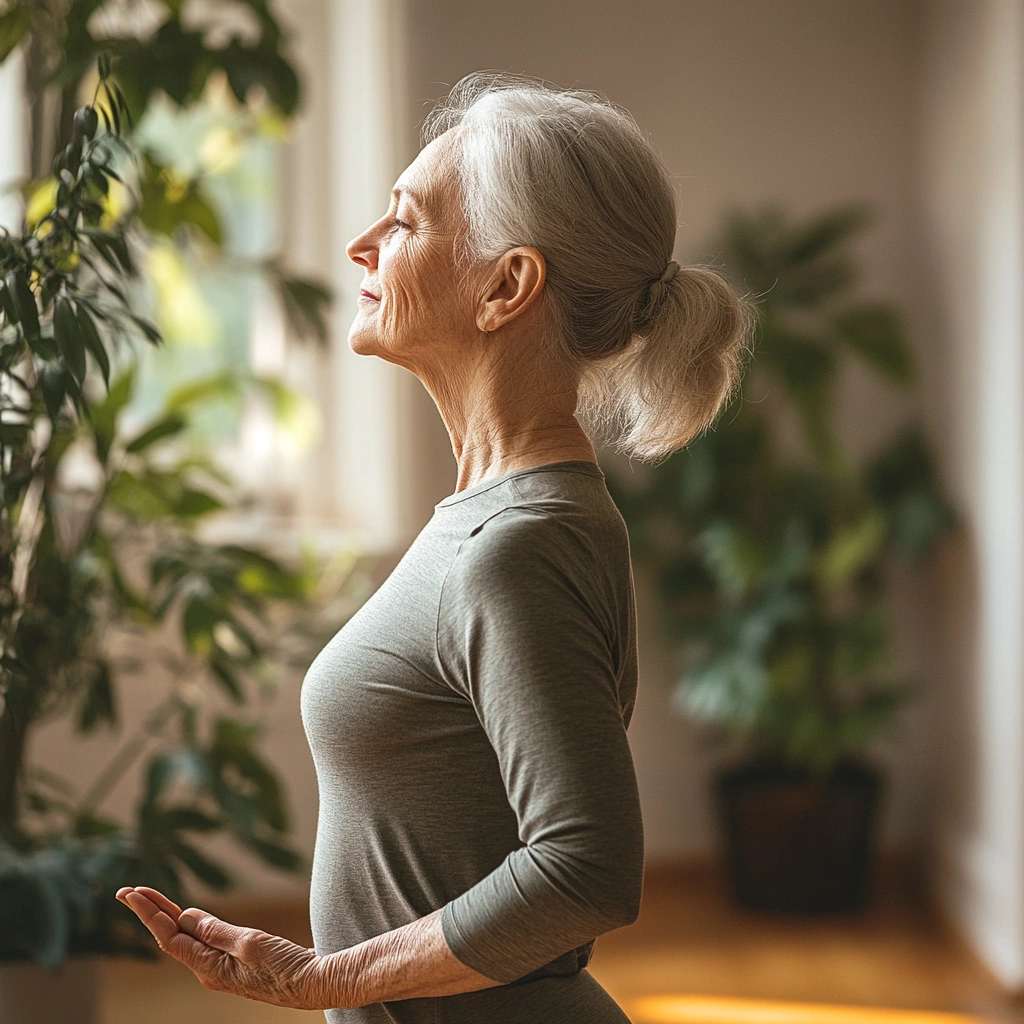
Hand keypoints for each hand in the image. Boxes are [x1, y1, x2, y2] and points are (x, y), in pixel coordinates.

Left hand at [115, 886, 335, 1009]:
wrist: (313, 985)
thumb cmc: (284, 967)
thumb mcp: (249, 942)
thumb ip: (216, 930)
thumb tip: (186, 916)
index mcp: (208, 967)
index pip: (169, 937)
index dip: (149, 913)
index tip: (132, 893)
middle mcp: (210, 970)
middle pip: (172, 938)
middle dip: (152, 913)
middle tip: (130, 890)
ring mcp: (223, 968)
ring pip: (187, 940)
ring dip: (168, 918)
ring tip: (150, 899)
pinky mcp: (237, 963)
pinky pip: (205, 942)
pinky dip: (191, 926)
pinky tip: (189, 919)